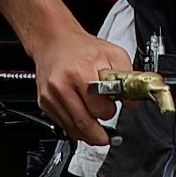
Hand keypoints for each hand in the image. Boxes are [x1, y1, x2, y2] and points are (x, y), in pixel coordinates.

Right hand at [28, 17, 139, 144]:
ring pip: (72, 128)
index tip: (113, 109)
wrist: (54, 41)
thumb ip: (127, 77)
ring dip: (87, 135)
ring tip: (97, 134)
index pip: (99, 107)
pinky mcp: (44, 101)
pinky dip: (74, 129)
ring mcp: (50, 95)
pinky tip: (82, 125)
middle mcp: (62, 85)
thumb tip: (131, 102)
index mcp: (80, 72)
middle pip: (84, 123)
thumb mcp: (113, 54)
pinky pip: (62, 124)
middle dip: (99, 132)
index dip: (110, 111)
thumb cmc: (82, 48)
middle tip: (107, 135)